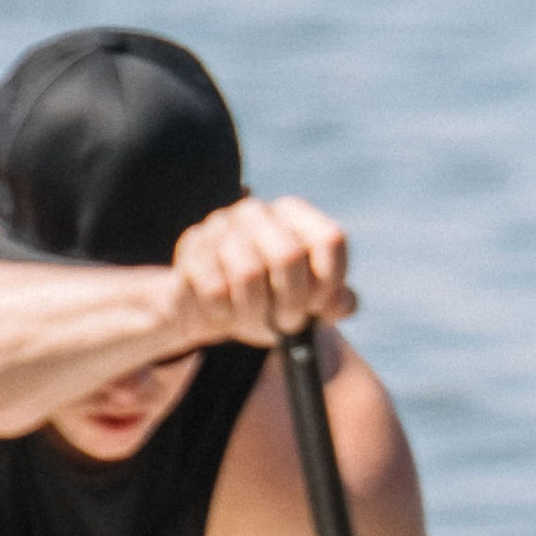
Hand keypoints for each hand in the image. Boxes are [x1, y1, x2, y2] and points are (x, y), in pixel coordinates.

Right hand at [170, 194, 354, 346]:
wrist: (210, 308)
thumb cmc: (268, 302)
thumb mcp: (306, 304)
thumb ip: (334, 302)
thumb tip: (342, 303)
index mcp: (294, 215)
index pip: (330, 240)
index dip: (329, 282)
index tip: (318, 306)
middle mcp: (257, 211)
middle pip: (289, 255)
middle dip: (292, 303)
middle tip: (288, 324)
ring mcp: (221, 225)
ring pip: (249, 274)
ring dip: (256, 313)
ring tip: (254, 321)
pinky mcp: (192, 248)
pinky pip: (215, 290)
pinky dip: (225, 314)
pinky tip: (225, 314)